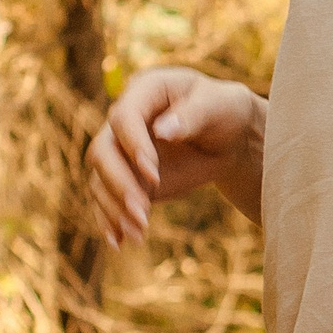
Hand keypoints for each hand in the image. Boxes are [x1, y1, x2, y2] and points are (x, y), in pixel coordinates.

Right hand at [86, 66, 265, 245]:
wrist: (231, 136)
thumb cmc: (227, 110)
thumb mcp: (221, 105)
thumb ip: (194, 114)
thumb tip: (162, 130)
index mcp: (145, 90)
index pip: (123, 118)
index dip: (133, 147)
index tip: (153, 174)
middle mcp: (124, 119)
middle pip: (103, 152)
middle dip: (120, 184)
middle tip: (142, 212)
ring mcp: (121, 149)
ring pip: (101, 180)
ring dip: (115, 208)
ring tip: (139, 232)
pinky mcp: (125, 176)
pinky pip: (107, 199)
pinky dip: (111, 220)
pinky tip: (120, 242)